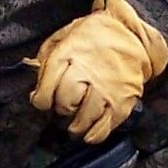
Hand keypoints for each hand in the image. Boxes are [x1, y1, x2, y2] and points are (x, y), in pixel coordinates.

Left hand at [26, 0, 167, 142]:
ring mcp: (108, 88)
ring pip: (84, 118)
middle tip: (63, 108)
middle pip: (66, 104)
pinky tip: (88, 133)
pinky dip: (94, 135)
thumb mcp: (64, 37)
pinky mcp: (124, 100)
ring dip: (75, 125)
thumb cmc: (93, 36)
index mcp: (69, 55)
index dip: (41, 101)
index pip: (47, 90)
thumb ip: (47, 60)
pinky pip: (105, 127)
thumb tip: (36, 89)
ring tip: (74, 123)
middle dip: (60, 109)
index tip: (43, 101)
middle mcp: (89, 72)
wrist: (131, 33)